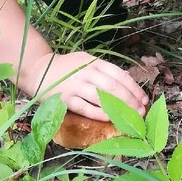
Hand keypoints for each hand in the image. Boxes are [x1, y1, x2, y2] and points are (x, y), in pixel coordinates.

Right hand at [21, 50, 148, 120]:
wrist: (38, 70)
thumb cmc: (66, 68)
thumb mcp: (85, 61)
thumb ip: (103, 71)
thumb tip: (127, 86)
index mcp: (94, 62)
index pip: (119, 74)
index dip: (134, 88)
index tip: (144, 99)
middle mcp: (86, 72)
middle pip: (114, 87)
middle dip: (131, 100)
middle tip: (141, 112)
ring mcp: (75, 86)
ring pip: (102, 98)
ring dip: (119, 108)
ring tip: (130, 117)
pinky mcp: (66, 99)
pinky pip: (86, 108)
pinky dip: (100, 114)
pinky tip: (111, 119)